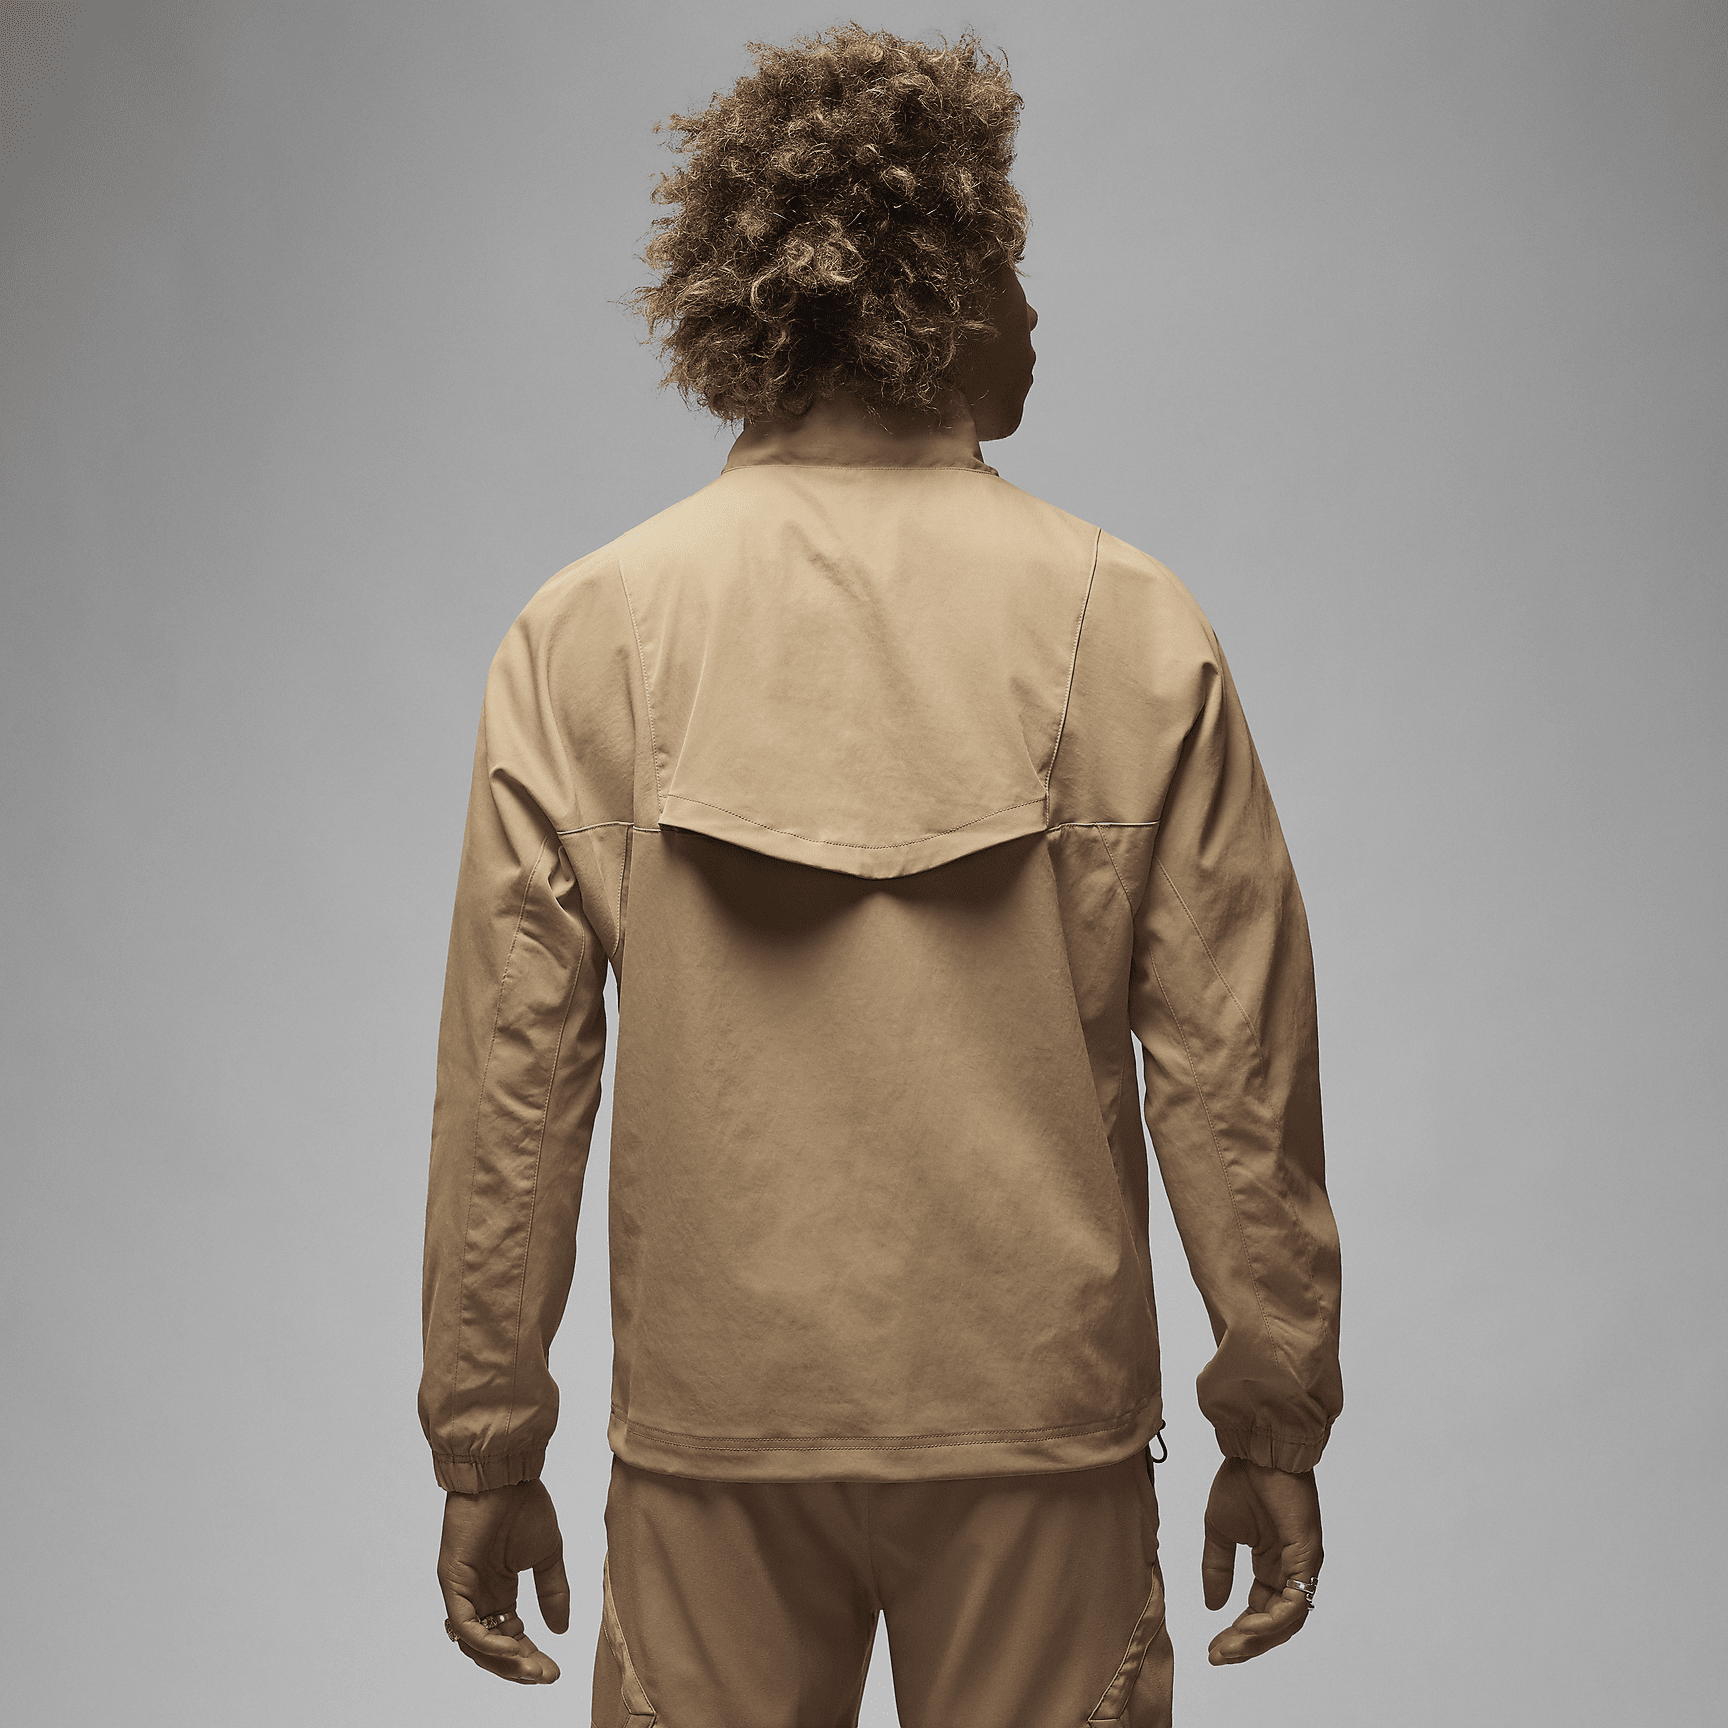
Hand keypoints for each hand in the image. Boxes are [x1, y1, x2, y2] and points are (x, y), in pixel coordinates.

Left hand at [437, 1479, 570, 1683]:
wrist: (506, 1474)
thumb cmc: (523, 1505)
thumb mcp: (547, 1554)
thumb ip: (553, 1592)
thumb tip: (560, 1630)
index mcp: (499, 1591)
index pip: (511, 1637)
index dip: (530, 1657)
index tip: (554, 1671)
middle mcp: (478, 1596)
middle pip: (492, 1648)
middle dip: (518, 1667)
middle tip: (544, 1676)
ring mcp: (462, 1591)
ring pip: (476, 1644)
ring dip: (503, 1661)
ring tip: (531, 1669)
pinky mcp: (452, 1583)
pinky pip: (464, 1625)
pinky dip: (486, 1642)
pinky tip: (512, 1647)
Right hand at [1201, 1458, 1321, 1665]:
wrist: (1257, 1449)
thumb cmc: (1243, 1480)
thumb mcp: (1220, 1530)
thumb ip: (1217, 1567)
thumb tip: (1213, 1605)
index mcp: (1271, 1565)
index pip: (1260, 1612)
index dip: (1238, 1634)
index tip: (1213, 1649)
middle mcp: (1290, 1571)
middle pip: (1275, 1625)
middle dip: (1247, 1645)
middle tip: (1219, 1656)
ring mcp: (1302, 1567)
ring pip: (1287, 1621)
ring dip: (1258, 1639)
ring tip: (1231, 1647)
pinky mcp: (1308, 1559)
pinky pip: (1295, 1602)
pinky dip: (1273, 1620)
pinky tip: (1248, 1626)